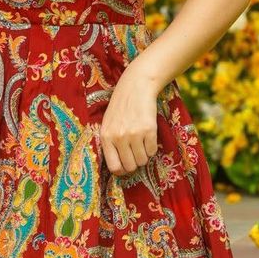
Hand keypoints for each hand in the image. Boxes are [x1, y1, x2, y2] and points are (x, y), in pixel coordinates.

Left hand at [98, 61, 160, 175]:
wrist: (136, 87)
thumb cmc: (121, 107)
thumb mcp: (108, 124)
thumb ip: (110, 144)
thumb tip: (120, 168)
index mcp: (106, 137)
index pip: (114, 167)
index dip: (122, 170)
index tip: (126, 166)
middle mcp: (119, 137)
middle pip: (130, 166)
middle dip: (135, 163)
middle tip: (136, 153)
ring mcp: (134, 134)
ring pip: (143, 160)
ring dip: (144, 155)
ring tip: (142, 142)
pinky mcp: (149, 130)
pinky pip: (152, 151)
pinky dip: (152, 147)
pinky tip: (148, 136)